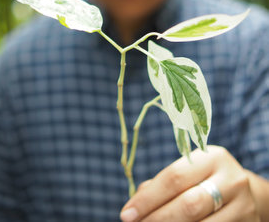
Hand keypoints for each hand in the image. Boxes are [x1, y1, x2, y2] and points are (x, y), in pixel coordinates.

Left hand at [120, 146, 260, 220]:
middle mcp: (231, 179)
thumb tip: (135, 202)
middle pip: (189, 204)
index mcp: (212, 157)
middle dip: (158, 218)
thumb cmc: (205, 180)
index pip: (174, 177)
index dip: (148, 198)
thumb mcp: (189, 171)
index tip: (127, 213)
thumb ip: (162, 184)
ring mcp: (243, 206)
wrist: (246, 194)